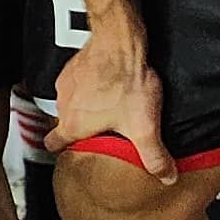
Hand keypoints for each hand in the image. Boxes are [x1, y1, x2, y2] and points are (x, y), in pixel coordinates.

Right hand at [41, 26, 170, 178]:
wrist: (120, 42)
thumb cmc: (126, 82)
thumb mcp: (144, 127)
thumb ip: (154, 156)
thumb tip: (165, 176)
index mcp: (74, 125)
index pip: (53, 144)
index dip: (62, 149)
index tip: (73, 150)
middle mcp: (65, 105)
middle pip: (65, 123)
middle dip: (81, 127)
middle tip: (102, 128)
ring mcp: (67, 84)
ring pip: (71, 102)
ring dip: (85, 105)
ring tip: (109, 104)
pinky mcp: (74, 66)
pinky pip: (77, 82)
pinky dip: (89, 85)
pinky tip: (109, 84)